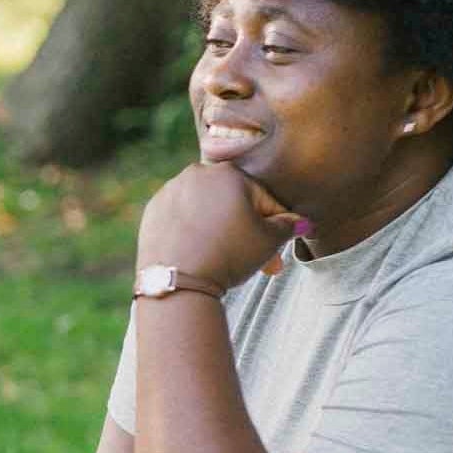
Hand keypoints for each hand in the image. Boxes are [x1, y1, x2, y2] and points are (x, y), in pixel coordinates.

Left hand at [136, 162, 300, 292]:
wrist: (177, 279)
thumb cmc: (229, 255)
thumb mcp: (269, 240)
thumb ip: (288, 226)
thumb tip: (300, 222)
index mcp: (229, 172)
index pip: (263, 199)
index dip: (275, 228)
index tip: (277, 254)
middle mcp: (196, 173)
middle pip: (233, 204)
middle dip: (249, 234)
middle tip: (260, 266)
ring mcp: (170, 191)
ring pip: (207, 211)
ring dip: (222, 232)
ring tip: (229, 260)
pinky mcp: (152, 211)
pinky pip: (183, 220)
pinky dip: (194, 233)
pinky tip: (201, 254)